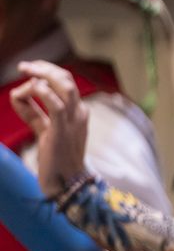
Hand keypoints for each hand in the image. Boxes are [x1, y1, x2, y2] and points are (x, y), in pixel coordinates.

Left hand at [10, 60, 88, 194]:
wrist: (66, 183)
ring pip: (64, 86)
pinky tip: (30, 89)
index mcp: (78, 112)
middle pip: (66, 79)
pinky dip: (42, 92)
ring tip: (26, 72)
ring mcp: (73, 120)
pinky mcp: (62, 129)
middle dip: (44, 68)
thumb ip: (33, 113)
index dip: (47, 72)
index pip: (66, 83)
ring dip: (43, 75)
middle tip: (24, 67)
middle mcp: (79, 113)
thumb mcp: (44, 131)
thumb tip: (18, 95)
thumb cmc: (55, 159)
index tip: (29, 70)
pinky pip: (54, 104)